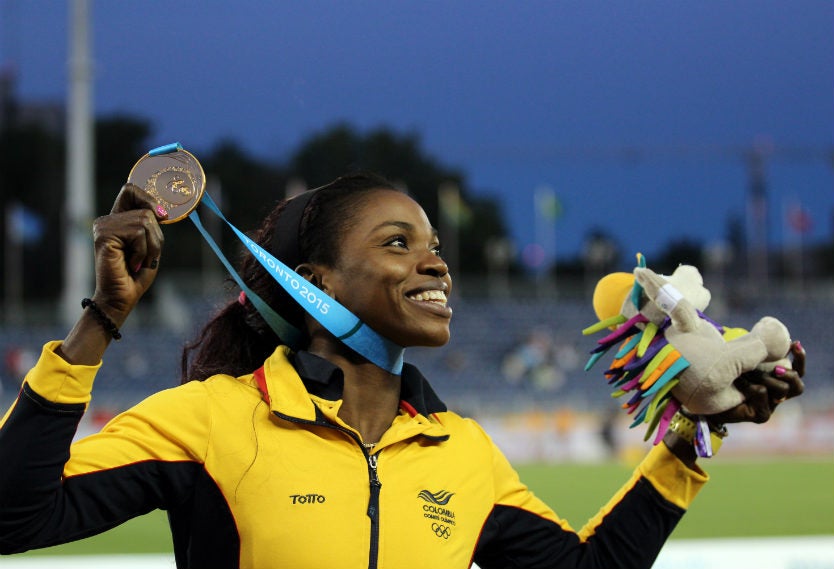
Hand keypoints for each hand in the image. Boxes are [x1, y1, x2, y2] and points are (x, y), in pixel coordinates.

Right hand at [91, 184, 167, 324]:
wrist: (122, 298)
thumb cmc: (137, 275)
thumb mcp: (151, 245)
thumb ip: (152, 225)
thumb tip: (162, 211)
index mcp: (118, 219)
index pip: (130, 190)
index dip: (149, 198)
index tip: (162, 216)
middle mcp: (108, 220)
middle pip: (147, 210)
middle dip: (156, 237)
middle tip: (145, 256)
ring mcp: (103, 226)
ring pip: (145, 221)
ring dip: (150, 246)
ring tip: (137, 261)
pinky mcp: (103, 235)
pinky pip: (138, 233)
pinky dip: (142, 251)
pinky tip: (130, 264)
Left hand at [708, 341, 805, 424]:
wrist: (700, 392)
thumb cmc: (718, 370)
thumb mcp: (740, 353)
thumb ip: (759, 347)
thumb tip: (774, 332)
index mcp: (773, 378)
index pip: (796, 369)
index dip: (799, 357)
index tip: (795, 343)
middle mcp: (774, 393)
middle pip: (797, 386)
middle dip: (790, 375)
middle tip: (776, 369)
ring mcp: (768, 405)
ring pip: (782, 390)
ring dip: (765, 378)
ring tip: (745, 374)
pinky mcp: (759, 414)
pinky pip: (764, 396)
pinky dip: (753, 388)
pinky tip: (737, 383)